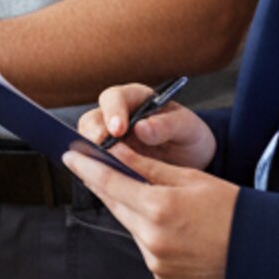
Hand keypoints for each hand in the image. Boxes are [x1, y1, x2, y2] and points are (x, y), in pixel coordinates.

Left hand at [63, 148, 238, 278]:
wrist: (263, 255)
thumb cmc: (234, 210)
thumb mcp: (192, 179)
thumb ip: (149, 168)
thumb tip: (116, 153)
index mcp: (160, 208)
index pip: (111, 183)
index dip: (87, 168)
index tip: (70, 155)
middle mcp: (153, 238)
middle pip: (115, 204)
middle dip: (103, 185)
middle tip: (89, 166)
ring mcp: (156, 260)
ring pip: (129, 226)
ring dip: (130, 208)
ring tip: (143, 194)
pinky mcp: (161, 275)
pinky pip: (145, 245)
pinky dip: (147, 231)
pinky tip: (166, 223)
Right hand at [76, 82, 216, 170]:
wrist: (191, 160)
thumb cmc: (187, 136)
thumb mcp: (187, 128)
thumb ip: (168, 125)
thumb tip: (143, 127)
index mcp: (135, 99)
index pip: (115, 98)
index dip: (113, 112)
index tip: (118, 130)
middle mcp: (116, 116)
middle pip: (92, 119)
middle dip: (93, 135)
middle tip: (102, 149)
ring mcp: (108, 139)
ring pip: (86, 141)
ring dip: (89, 154)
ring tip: (101, 167)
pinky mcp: (107, 159)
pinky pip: (92, 163)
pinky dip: (93, 171)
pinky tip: (101, 180)